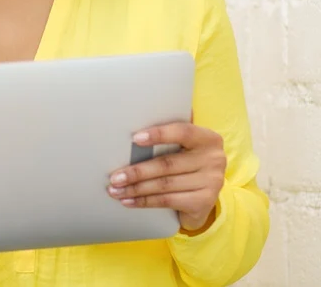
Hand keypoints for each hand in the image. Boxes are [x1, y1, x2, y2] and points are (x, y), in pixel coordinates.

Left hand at [108, 123, 225, 231]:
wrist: (204, 195)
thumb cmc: (185, 162)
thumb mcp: (183, 146)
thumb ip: (168, 136)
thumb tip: (131, 126)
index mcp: (207, 139)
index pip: (182, 132)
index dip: (158, 135)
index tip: (134, 139)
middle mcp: (214, 159)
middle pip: (167, 164)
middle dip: (137, 172)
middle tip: (114, 177)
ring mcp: (212, 182)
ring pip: (164, 185)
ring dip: (136, 189)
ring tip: (115, 190)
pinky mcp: (204, 202)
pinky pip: (168, 201)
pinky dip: (145, 201)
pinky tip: (129, 201)